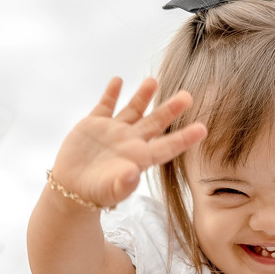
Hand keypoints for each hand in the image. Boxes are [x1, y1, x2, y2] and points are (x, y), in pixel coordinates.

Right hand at [49, 77, 207, 208]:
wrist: (71, 188)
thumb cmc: (96, 193)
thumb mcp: (111, 191)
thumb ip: (124, 184)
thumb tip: (133, 173)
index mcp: (140, 158)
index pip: (167, 147)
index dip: (185, 138)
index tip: (203, 129)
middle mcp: (130, 141)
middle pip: (155, 122)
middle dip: (171, 109)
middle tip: (187, 96)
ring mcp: (113, 131)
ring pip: (133, 109)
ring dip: (143, 95)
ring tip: (152, 81)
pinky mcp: (94, 124)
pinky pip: (105, 105)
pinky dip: (111, 93)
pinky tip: (118, 80)